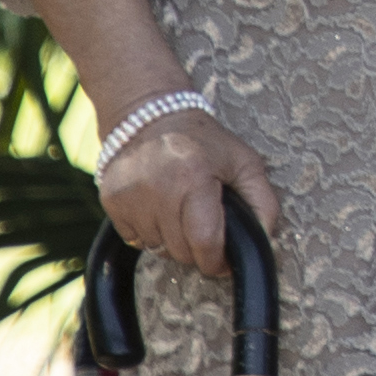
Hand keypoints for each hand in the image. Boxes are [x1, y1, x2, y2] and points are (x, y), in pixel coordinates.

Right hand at [97, 103, 283, 280]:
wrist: (148, 114)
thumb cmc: (203, 141)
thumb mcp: (243, 161)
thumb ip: (263, 201)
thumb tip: (264, 240)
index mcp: (194, 178)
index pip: (204, 242)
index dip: (217, 261)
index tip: (223, 261)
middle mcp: (158, 189)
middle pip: (181, 252)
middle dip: (197, 250)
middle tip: (203, 228)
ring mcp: (130, 196)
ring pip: (158, 249)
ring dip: (172, 241)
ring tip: (180, 212)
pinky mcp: (111, 201)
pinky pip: (135, 240)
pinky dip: (149, 233)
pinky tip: (158, 208)